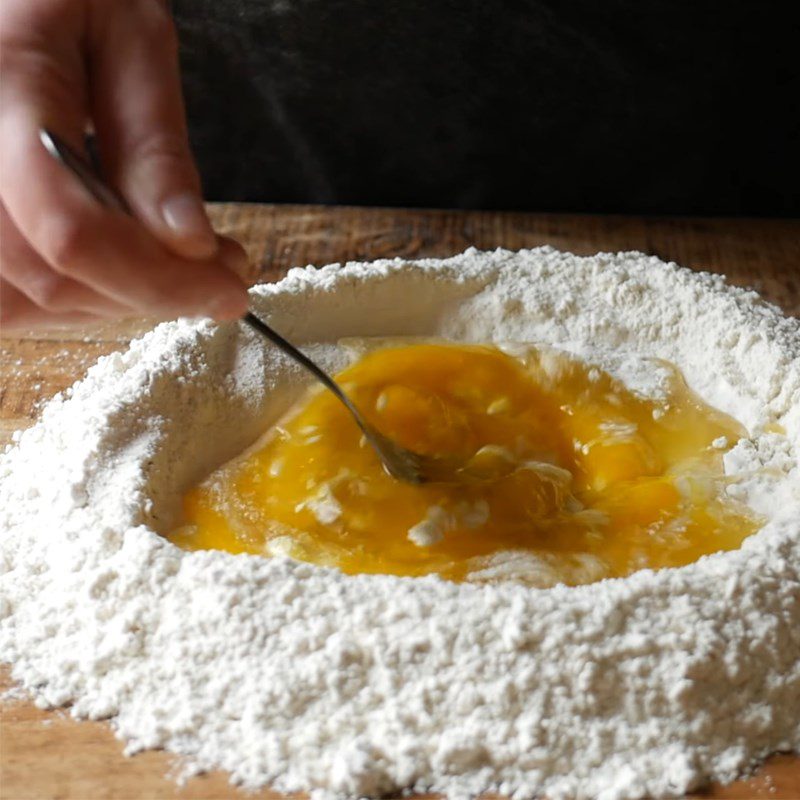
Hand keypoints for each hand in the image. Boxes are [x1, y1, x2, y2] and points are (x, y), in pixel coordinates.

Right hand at [0, 0, 249, 329]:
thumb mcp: (131, 39)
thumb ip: (154, 145)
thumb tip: (191, 245)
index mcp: (1, 90)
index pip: (73, 231)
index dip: (160, 280)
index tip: (229, 290)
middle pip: (56, 275)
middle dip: (156, 290)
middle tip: (222, 271)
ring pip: (32, 297)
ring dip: (121, 297)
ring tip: (182, 263)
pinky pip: (10, 293)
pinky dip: (79, 292)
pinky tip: (125, 266)